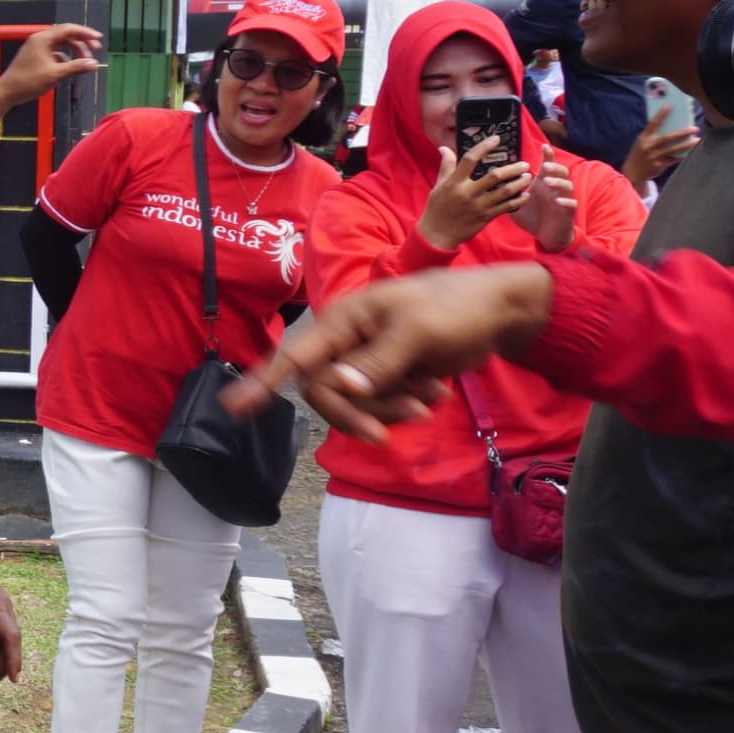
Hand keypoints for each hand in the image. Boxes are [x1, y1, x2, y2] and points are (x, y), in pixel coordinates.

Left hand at [0, 23, 108, 107]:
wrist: (7, 92)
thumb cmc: (28, 82)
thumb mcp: (55, 74)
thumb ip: (75, 67)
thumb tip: (94, 64)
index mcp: (43, 39)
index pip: (68, 29)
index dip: (85, 33)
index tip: (98, 39)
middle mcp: (40, 40)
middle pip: (65, 35)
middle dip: (81, 41)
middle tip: (95, 49)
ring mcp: (37, 48)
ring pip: (61, 44)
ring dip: (74, 50)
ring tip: (85, 61)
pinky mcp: (36, 56)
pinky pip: (55, 52)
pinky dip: (65, 57)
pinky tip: (70, 67)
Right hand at [229, 267, 556, 441]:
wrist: (500, 314)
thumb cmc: (457, 307)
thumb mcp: (419, 330)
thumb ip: (378, 361)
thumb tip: (340, 387)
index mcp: (344, 321)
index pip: (295, 357)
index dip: (261, 382)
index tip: (233, 407)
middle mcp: (347, 343)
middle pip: (326, 394)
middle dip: (363, 411)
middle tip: (398, 424)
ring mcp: (368, 362)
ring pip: (356, 405)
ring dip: (394, 409)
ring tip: (434, 396)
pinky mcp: (389, 378)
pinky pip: (380, 408)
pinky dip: (407, 407)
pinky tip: (436, 392)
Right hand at [418, 140, 528, 252]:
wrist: (438, 234)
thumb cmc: (437, 208)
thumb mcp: (438, 185)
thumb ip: (446, 166)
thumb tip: (445, 148)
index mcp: (455, 182)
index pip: (470, 160)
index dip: (484, 147)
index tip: (496, 139)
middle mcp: (468, 192)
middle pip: (494, 176)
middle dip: (512, 168)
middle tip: (524, 163)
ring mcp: (479, 205)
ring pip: (505, 192)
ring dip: (519, 183)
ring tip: (528, 176)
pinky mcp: (486, 216)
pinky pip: (507, 207)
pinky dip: (519, 201)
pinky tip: (526, 195)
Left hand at [518, 154, 578, 254]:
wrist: (546, 236)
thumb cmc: (533, 217)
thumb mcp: (517, 204)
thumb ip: (508, 193)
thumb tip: (490, 185)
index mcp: (543, 184)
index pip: (548, 166)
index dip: (548, 155)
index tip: (544, 146)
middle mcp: (555, 189)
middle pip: (561, 172)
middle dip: (555, 167)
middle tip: (545, 166)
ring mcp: (563, 199)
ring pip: (568, 185)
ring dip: (559, 182)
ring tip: (547, 181)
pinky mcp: (568, 213)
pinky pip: (571, 204)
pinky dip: (566, 202)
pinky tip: (558, 201)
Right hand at [625, 111, 698, 187]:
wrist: (632, 173)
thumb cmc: (640, 154)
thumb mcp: (641, 143)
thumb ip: (653, 136)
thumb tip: (671, 126)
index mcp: (643, 138)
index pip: (653, 123)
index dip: (661, 114)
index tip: (669, 105)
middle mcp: (648, 146)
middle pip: (668, 137)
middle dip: (682, 132)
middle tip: (695, 128)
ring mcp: (654, 156)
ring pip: (673, 149)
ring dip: (686, 144)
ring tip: (697, 139)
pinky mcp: (659, 165)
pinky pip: (673, 159)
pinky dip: (682, 155)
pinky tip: (690, 152)